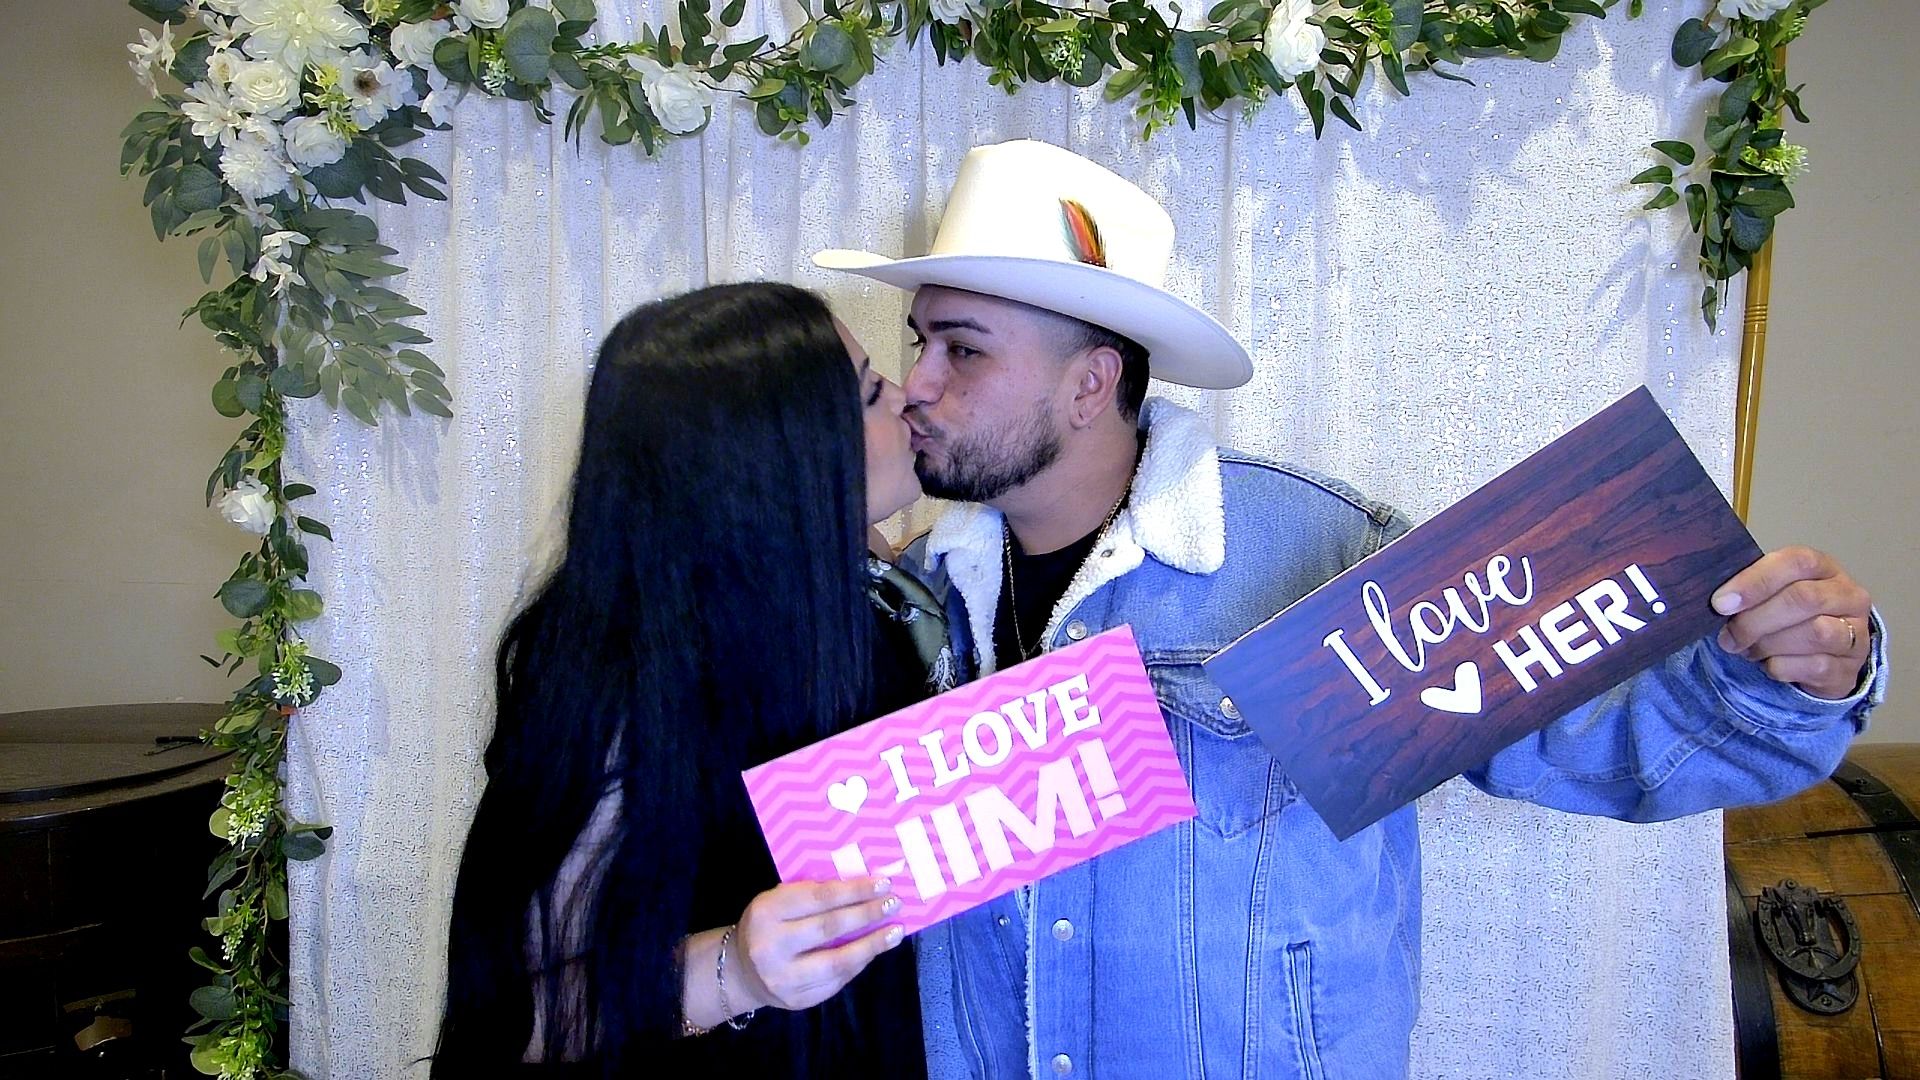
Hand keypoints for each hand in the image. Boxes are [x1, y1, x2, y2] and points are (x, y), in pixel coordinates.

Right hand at [729, 877, 904, 1011]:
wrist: (742, 970)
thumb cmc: (770, 924)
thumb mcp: (780, 900)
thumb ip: (814, 894)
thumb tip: (866, 889)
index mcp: (767, 911)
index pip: (819, 897)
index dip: (854, 890)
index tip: (883, 883)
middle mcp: (771, 946)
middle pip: (830, 928)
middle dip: (867, 914)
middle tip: (894, 904)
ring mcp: (783, 978)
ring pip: (837, 962)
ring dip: (872, 945)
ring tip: (895, 932)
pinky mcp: (797, 1000)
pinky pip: (837, 981)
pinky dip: (859, 964)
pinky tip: (873, 951)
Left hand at [1714, 545, 1872, 699]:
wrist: (1826, 655)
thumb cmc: (1790, 615)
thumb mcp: (1772, 593)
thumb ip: (1751, 591)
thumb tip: (1720, 603)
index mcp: (1823, 568)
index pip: (1795, 562)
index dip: (1755, 581)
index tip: (1720, 603)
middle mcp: (1847, 596)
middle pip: (1803, 599)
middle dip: (1756, 620)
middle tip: (1728, 636)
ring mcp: (1856, 632)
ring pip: (1815, 633)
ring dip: (1769, 644)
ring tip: (1748, 650)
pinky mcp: (1849, 667)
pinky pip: (1815, 666)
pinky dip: (1781, 667)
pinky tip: (1769, 665)